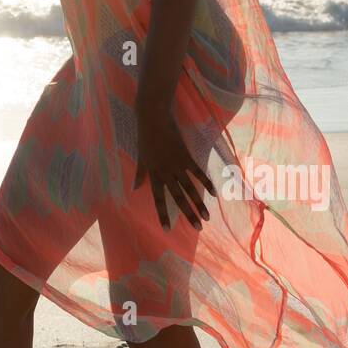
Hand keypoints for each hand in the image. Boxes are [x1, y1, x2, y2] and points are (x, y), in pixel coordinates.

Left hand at [132, 101, 215, 231]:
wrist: (153, 117)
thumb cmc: (145, 136)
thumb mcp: (140, 156)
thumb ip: (140, 173)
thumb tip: (134, 189)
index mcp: (153, 173)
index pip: (158, 198)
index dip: (162, 214)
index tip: (167, 230)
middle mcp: (166, 172)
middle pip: (178, 197)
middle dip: (188, 214)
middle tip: (198, 229)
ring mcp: (177, 164)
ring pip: (190, 188)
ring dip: (199, 203)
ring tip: (207, 217)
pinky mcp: (186, 155)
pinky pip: (198, 172)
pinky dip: (206, 182)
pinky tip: (213, 193)